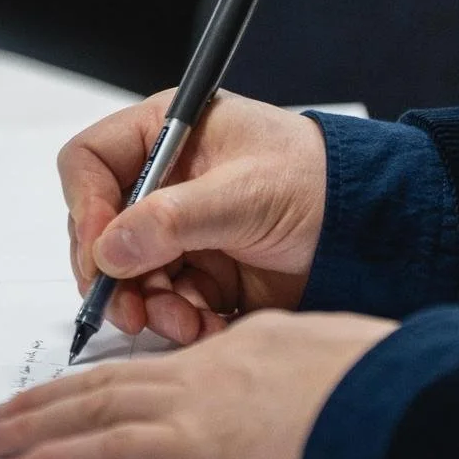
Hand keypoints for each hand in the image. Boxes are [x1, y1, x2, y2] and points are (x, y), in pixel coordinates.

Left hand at [0, 310, 398, 458]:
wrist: (403, 398)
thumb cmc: (388, 385)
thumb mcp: (331, 365)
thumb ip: (290, 374)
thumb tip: (278, 394)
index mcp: (242, 345)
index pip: (160, 366)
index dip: (111, 378)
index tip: (77, 393)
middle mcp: (209, 366)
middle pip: (111, 381)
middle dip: (51, 399)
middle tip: (2, 415)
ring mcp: (200, 403)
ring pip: (96, 411)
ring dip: (37, 426)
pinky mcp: (198, 444)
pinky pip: (111, 455)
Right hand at [60, 91, 327, 344]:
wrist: (372, 229)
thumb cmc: (317, 182)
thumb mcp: (244, 194)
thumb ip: (173, 219)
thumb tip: (109, 249)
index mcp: (168, 133)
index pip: (90, 163)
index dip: (86, 206)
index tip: (100, 252)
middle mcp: (165, 180)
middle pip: (100, 228)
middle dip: (112, 274)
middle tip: (127, 309)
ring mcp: (180, 228)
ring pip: (128, 274)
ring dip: (148, 305)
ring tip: (183, 321)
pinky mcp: (199, 270)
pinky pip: (164, 301)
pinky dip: (178, 320)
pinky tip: (207, 325)